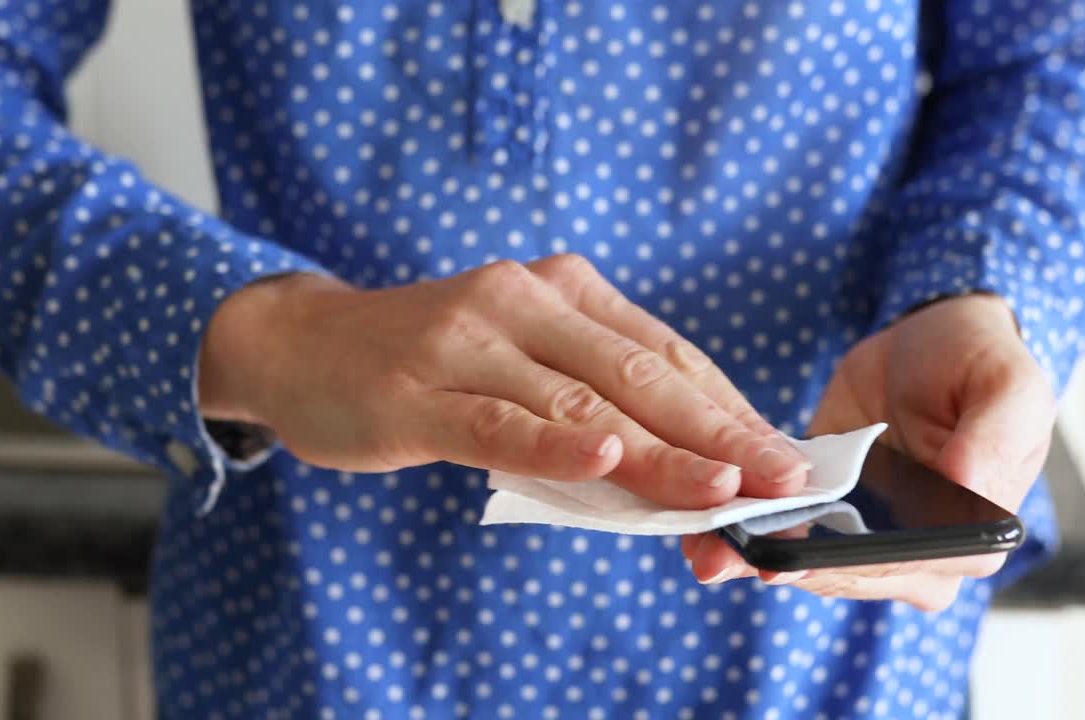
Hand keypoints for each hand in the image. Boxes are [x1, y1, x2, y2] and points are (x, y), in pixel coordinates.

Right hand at [198, 255, 810, 508]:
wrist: (303, 344)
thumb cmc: (427, 363)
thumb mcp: (515, 364)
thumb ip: (585, 407)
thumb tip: (672, 479)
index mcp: (562, 288)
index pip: (666, 353)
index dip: (728, 409)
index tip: (782, 457)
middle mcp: (522, 298)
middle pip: (639, 374)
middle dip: (719, 432)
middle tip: (781, 478)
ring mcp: (466, 340)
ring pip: (579, 403)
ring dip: (658, 452)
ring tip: (723, 491)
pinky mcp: (416, 391)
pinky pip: (496, 422)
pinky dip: (553, 444)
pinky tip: (604, 462)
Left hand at [680, 294, 1056, 610]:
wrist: (926, 336)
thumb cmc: (979, 359)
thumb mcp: (1008, 385)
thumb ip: (995, 437)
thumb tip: (969, 486)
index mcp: (972, 536)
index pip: (911, 569)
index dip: (854, 569)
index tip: (799, 561)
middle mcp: (918, 549)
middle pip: (851, 576)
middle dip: (791, 568)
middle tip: (735, 558)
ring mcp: (866, 532)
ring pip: (811, 559)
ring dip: (759, 555)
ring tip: (710, 547)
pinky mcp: (824, 505)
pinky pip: (785, 522)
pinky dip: (748, 523)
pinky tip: (708, 519)